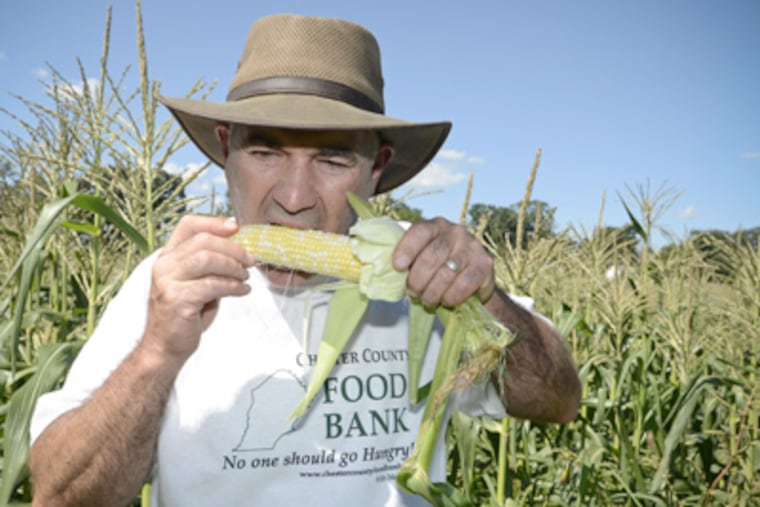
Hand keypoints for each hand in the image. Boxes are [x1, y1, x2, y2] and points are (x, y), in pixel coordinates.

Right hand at [142, 215, 254, 361]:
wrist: (166, 346)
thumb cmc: (186, 313)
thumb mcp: (198, 282)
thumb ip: (212, 264)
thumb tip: (241, 247)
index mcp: (168, 256)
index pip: (188, 225)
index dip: (214, 222)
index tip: (236, 227)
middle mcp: (164, 265)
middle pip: (203, 240)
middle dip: (233, 249)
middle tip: (250, 260)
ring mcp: (167, 281)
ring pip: (207, 259)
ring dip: (233, 267)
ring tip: (245, 277)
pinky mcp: (176, 300)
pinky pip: (212, 285)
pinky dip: (233, 286)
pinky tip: (242, 291)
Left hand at [392, 217, 494, 307]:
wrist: (473, 276)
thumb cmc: (439, 266)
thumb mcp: (422, 255)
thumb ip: (407, 257)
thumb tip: (383, 271)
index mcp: (435, 225)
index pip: (420, 231)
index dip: (407, 249)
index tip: (397, 266)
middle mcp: (455, 232)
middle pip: (431, 256)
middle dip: (417, 280)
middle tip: (413, 292)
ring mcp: (472, 247)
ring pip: (446, 274)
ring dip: (432, 293)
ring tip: (428, 300)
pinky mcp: (485, 264)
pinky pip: (464, 284)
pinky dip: (451, 297)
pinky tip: (446, 300)